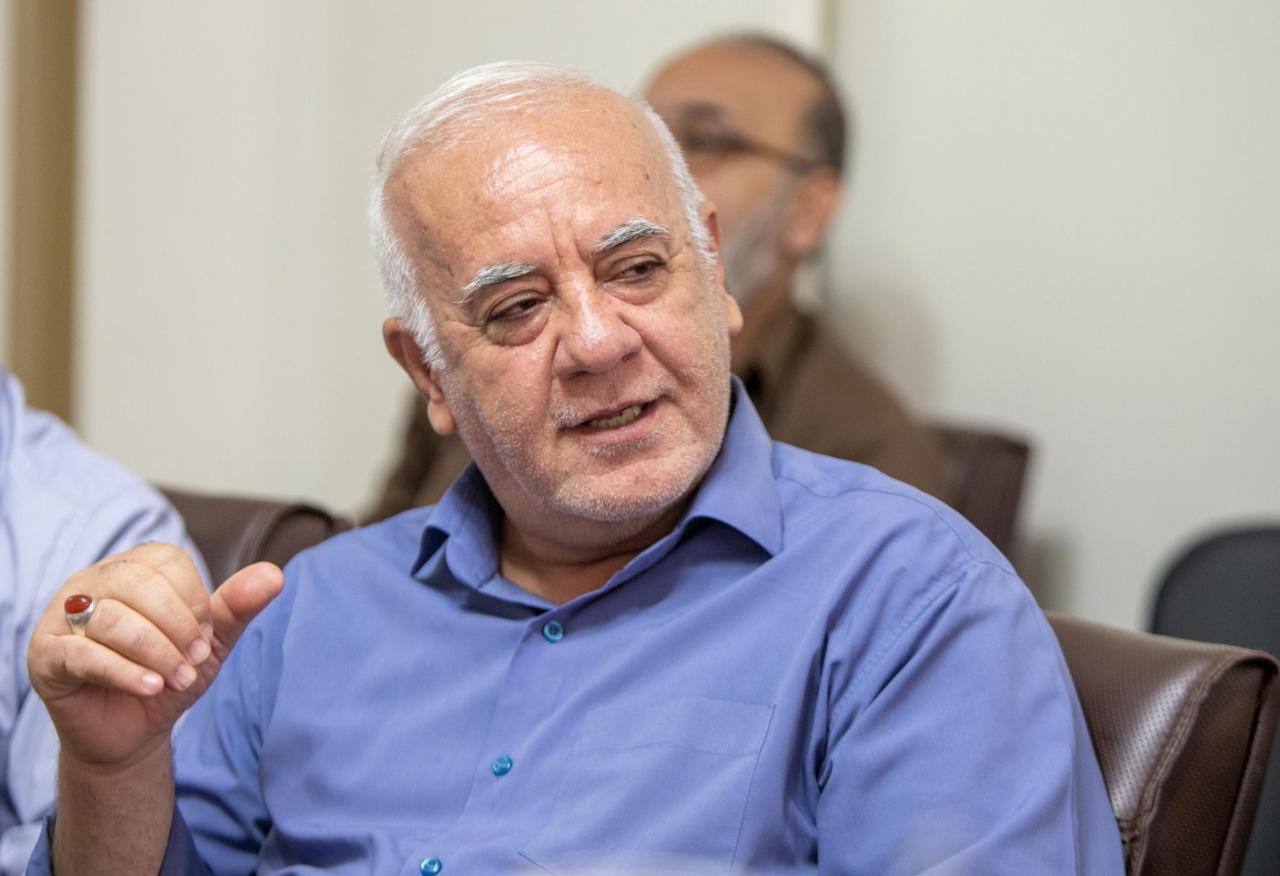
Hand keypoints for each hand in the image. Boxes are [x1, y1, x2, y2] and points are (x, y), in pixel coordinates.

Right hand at [27, 543, 283, 768]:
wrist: (134, 731)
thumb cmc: (171, 673)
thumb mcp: (210, 641)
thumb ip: (238, 606)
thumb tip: (274, 574)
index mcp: (133, 566)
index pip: (166, 561)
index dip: (193, 601)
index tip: (204, 638)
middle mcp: (93, 582)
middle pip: (137, 583)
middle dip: (176, 627)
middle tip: (193, 661)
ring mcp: (63, 617)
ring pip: (111, 619)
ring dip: (156, 654)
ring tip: (176, 680)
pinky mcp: (46, 655)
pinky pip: (84, 655)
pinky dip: (126, 673)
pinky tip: (152, 688)